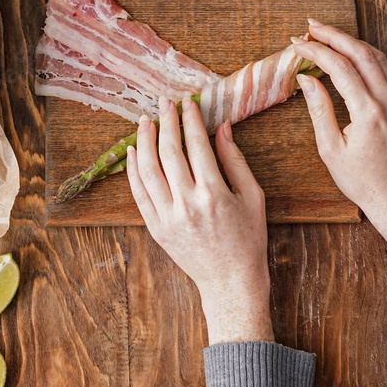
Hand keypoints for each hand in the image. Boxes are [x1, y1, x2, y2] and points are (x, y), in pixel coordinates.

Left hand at [127, 96, 273, 344]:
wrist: (231, 282)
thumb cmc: (248, 239)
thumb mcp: (253, 196)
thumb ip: (235, 159)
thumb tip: (222, 127)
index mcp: (215, 193)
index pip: (197, 145)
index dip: (190, 120)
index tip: (188, 103)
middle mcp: (188, 204)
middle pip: (169, 152)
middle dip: (167, 123)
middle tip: (164, 103)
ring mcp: (168, 217)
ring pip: (148, 170)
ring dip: (145, 141)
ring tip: (145, 121)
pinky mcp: (156, 228)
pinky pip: (139, 193)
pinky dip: (133, 170)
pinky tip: (134, 151)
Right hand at [291, 19, 386, 272]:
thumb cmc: (363, 182)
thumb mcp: (331, 149)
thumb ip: (319, 109)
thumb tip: (307, 79)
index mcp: (368, 112)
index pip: (339, 66)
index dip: (316, 50)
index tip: (297, 44)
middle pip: (361, 52)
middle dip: (334, 35)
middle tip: (310, 27)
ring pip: (377, 56)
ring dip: (351, 41)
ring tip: (328, 35)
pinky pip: (386, 68)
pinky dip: (367, 54)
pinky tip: (353, 53)